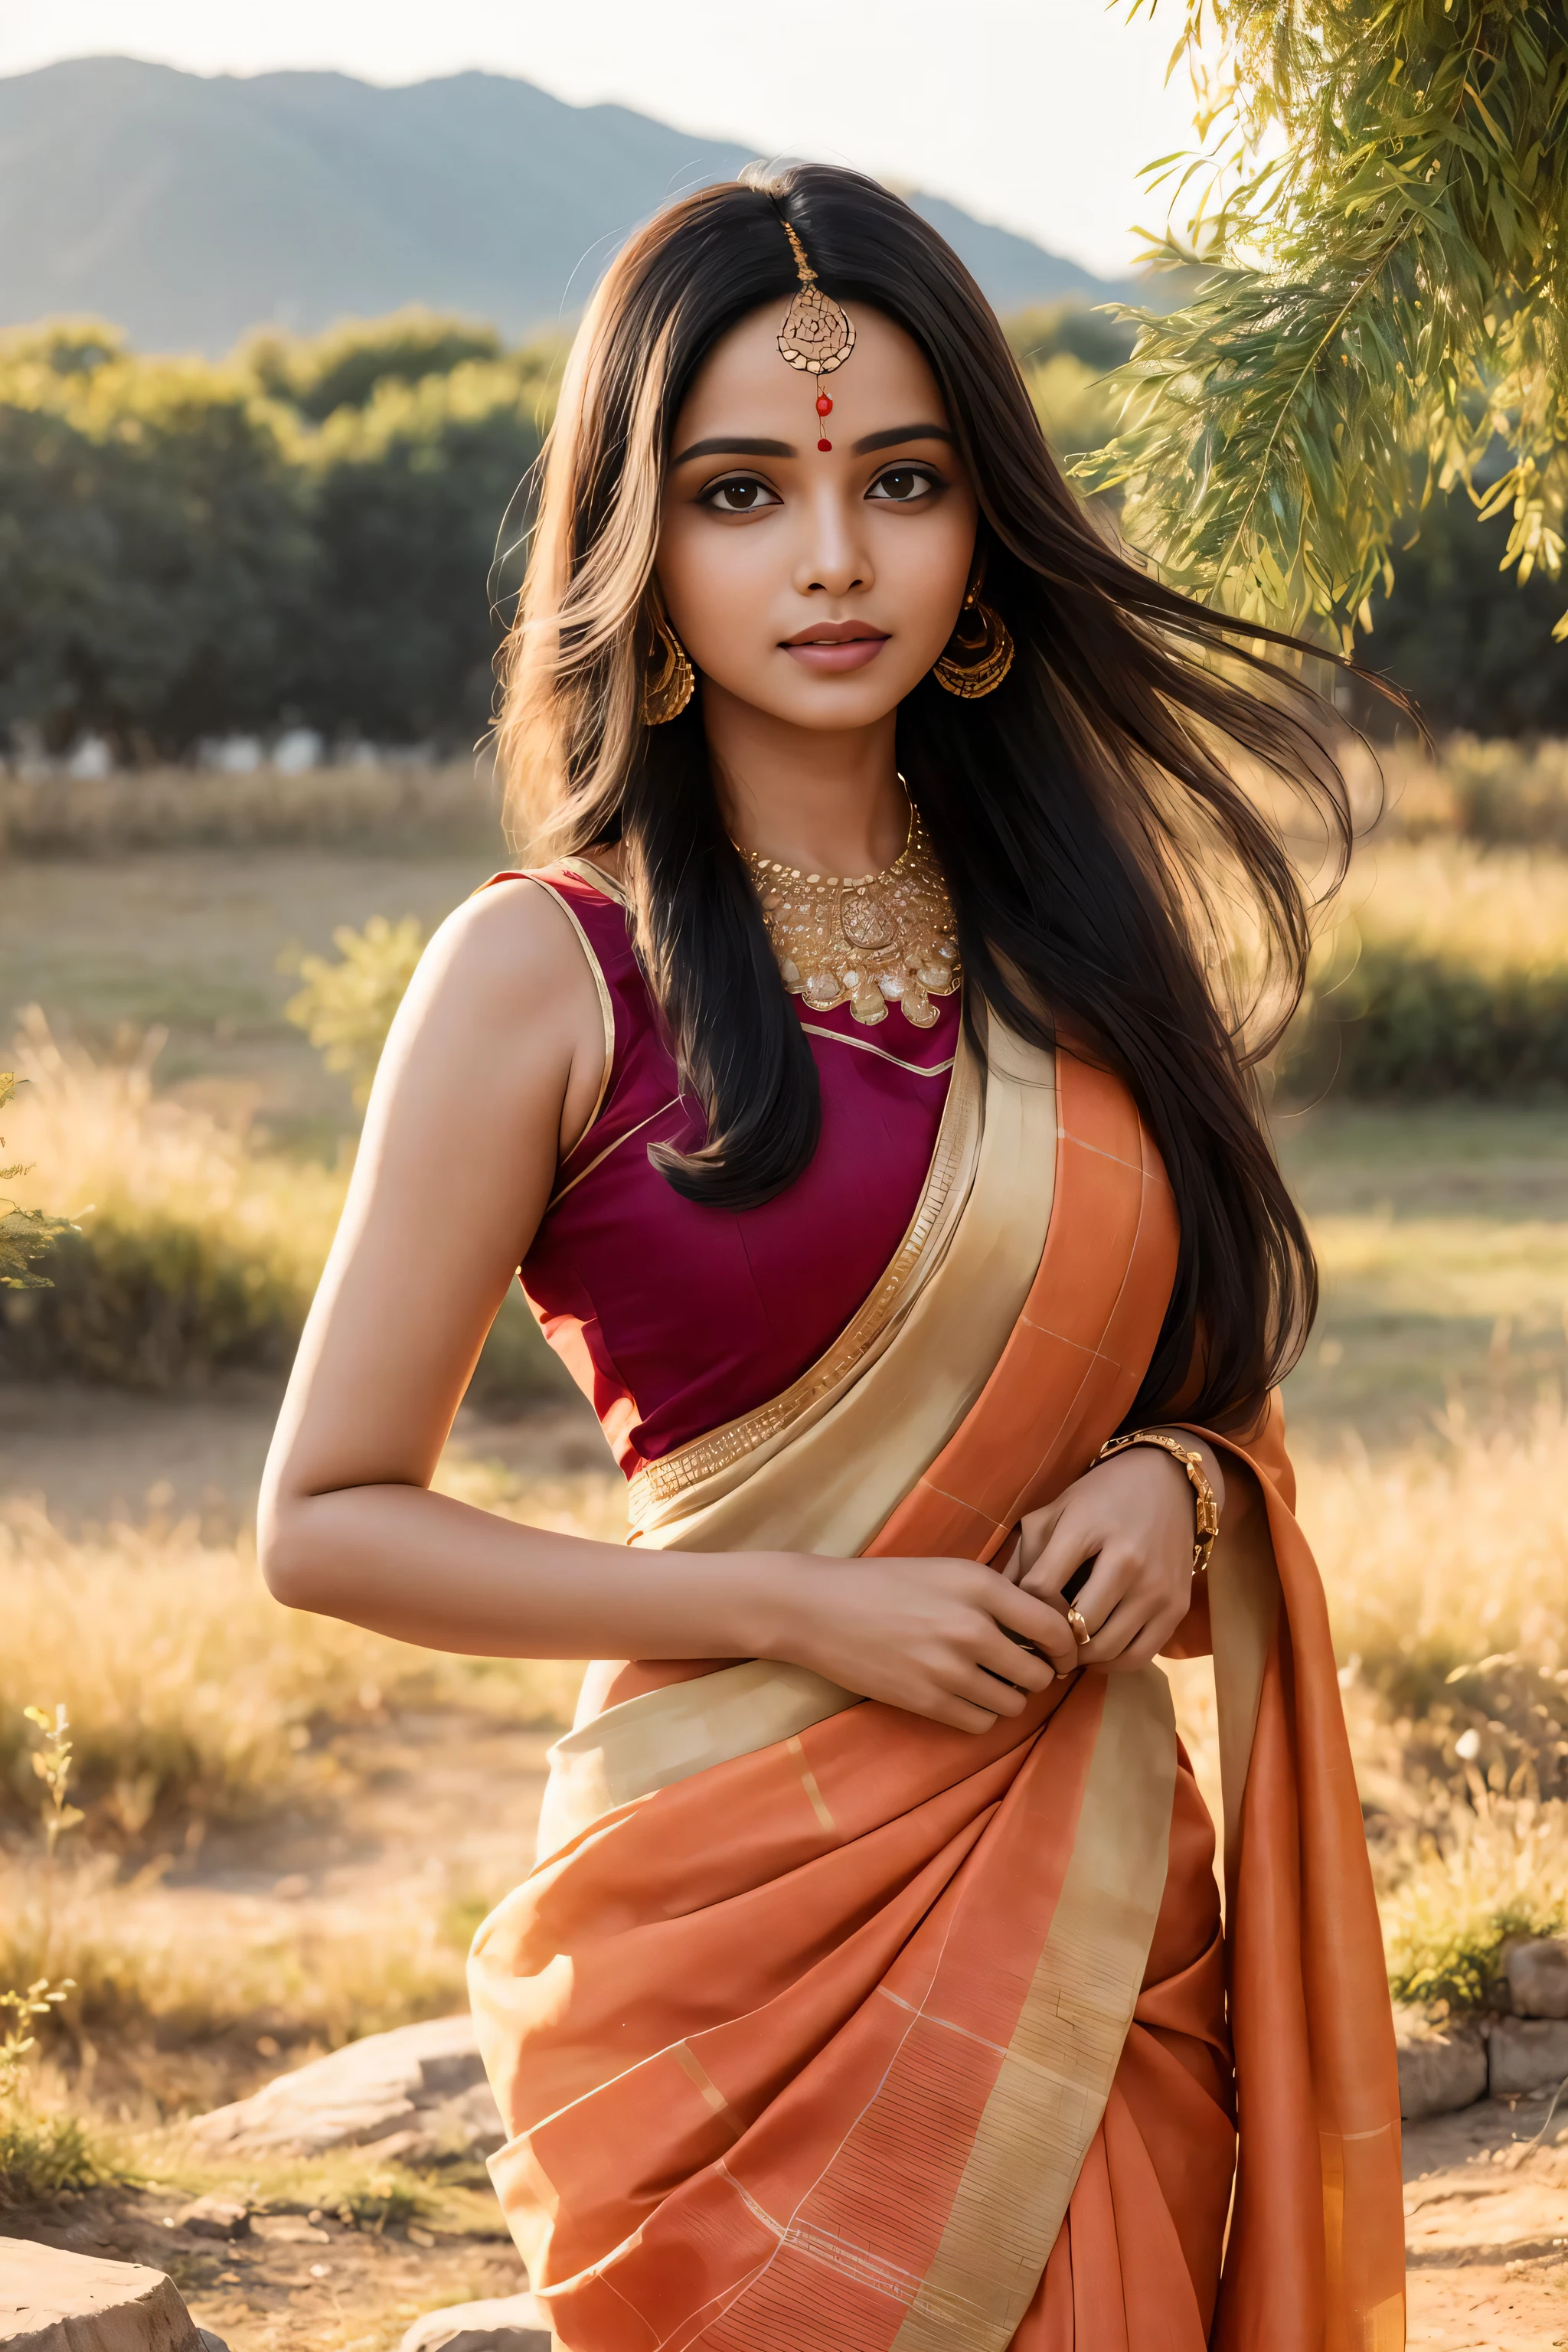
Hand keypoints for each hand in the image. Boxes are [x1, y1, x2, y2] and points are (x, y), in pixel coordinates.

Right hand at [774, 1554, 1080, 1733]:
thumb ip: (997, 1594)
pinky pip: (981, 1723)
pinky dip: (980, 1714)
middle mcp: (971, 1627)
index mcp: (980, 1585)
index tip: (1060, 1651)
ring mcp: (948, 1668)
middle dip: (1037, 1674)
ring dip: (1008, 1695)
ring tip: (989, 1681)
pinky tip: (964, 1695)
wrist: (819, 1609)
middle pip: (1038, 1671)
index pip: (1054, 1625)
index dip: (1066, 1645)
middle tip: (1022, 1668)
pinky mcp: (927, 1701)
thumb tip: (1047, 1627)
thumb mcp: (948, 1571)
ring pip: (1013, 1702)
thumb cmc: (885, 1583)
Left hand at [1004, 1436, 1222, 1672]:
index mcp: (1087, 1528)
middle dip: (1053, 1641)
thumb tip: (1001, 1605)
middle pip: (1077, 1626)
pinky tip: (1098, 1650)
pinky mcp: (1177, 1607)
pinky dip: (1112, 1663)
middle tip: (1042, 1643)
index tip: (1021, 1614)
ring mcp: (1156, 1587)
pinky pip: (1139, 1656)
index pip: (1042, 1588)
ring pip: (1107, 1648)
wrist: (1168, 1482)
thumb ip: (1025, 1554)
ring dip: (1081, 1657)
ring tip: (1067, 1648)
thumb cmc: (1102, 1496)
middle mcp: (1127, 1560)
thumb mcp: (1056, 1510)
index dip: (1024, 1608)